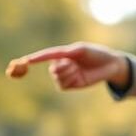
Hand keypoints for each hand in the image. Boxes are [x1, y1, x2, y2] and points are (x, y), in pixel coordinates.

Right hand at [12, 42, 127, 89]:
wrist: (110, 65)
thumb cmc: (96, 53)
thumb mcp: (81, 50)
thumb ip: (67, 53)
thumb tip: (54, 60)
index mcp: (62, 54)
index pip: (46, 56)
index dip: (35, 58)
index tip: (26, 60)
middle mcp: (62, 65)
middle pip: (51, 69)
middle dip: (61, 67)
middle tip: (72, 63)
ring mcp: (65, 75)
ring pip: (56, 78)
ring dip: (67, 73)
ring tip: (77, 69)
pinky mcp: (70, 85)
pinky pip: (62, 85)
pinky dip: (69, 80)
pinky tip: (78, 76)